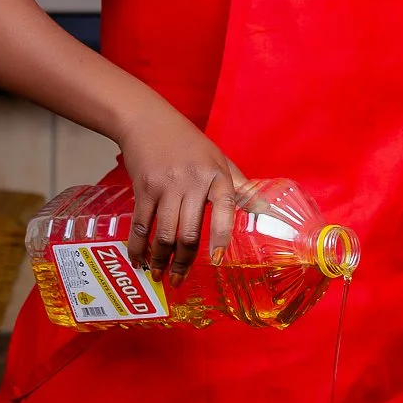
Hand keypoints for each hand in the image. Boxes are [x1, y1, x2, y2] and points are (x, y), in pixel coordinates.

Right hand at [117, 107, 247, 284]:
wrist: (148, 122)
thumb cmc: (189, 143)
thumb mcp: (220, 159)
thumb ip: (239, 187)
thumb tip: (263, 211)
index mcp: (217, 176)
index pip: (225, 209)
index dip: (220, 237)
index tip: (216, 260)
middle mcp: (193, 182)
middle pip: (189, 231)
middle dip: (183, 261)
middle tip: (180, 280)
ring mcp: (166, 186)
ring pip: (164, 233)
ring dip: (160, 259)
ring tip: (159, 275)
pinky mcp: (143, 189)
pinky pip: (141, 224)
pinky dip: (138, 246)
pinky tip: (139, 260)